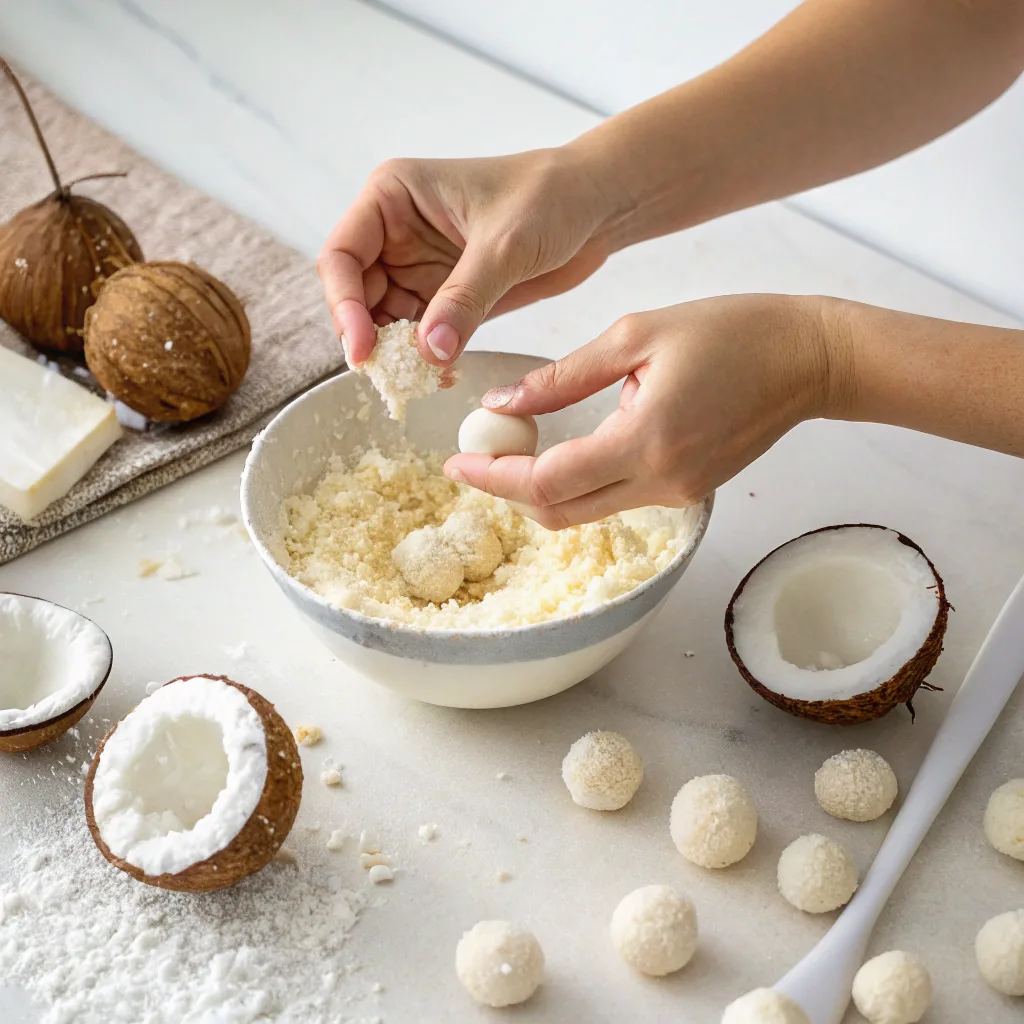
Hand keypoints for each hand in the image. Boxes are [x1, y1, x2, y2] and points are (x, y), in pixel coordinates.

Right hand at [317, 149, 616, 367]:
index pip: (341, 255)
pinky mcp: (447, 296)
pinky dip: (427, 358)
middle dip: (369, 337)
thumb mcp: (504, 246)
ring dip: (397, 354)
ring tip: (420, 380)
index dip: (343, 305)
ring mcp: (420, 267)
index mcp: (393, 196)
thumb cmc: (550, 196)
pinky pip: (421, 335)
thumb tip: (428, 352)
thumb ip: (464, 299)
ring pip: (385, 321)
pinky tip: (443, 374)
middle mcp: (396, 232)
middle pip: (356, 295)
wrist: (596, 205)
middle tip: (389, 377)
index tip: (362, 349)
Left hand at [444, 294, 842, 527]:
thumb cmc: (731, 331)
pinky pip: (615, 500)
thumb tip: (502, 405)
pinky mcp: (686, 492)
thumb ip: (563, 378)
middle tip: (473, 460)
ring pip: (585, 512)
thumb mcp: (635, 335)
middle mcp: (661, 481)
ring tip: (508, 451)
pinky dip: (578, 484)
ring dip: (540, 490)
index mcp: (646, 439)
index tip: (456, 463)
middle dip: (508, 492)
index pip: (548, 481)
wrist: (808, 359)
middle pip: (560, 512)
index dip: (495, 479)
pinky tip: (562, 450)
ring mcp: (676, 493)